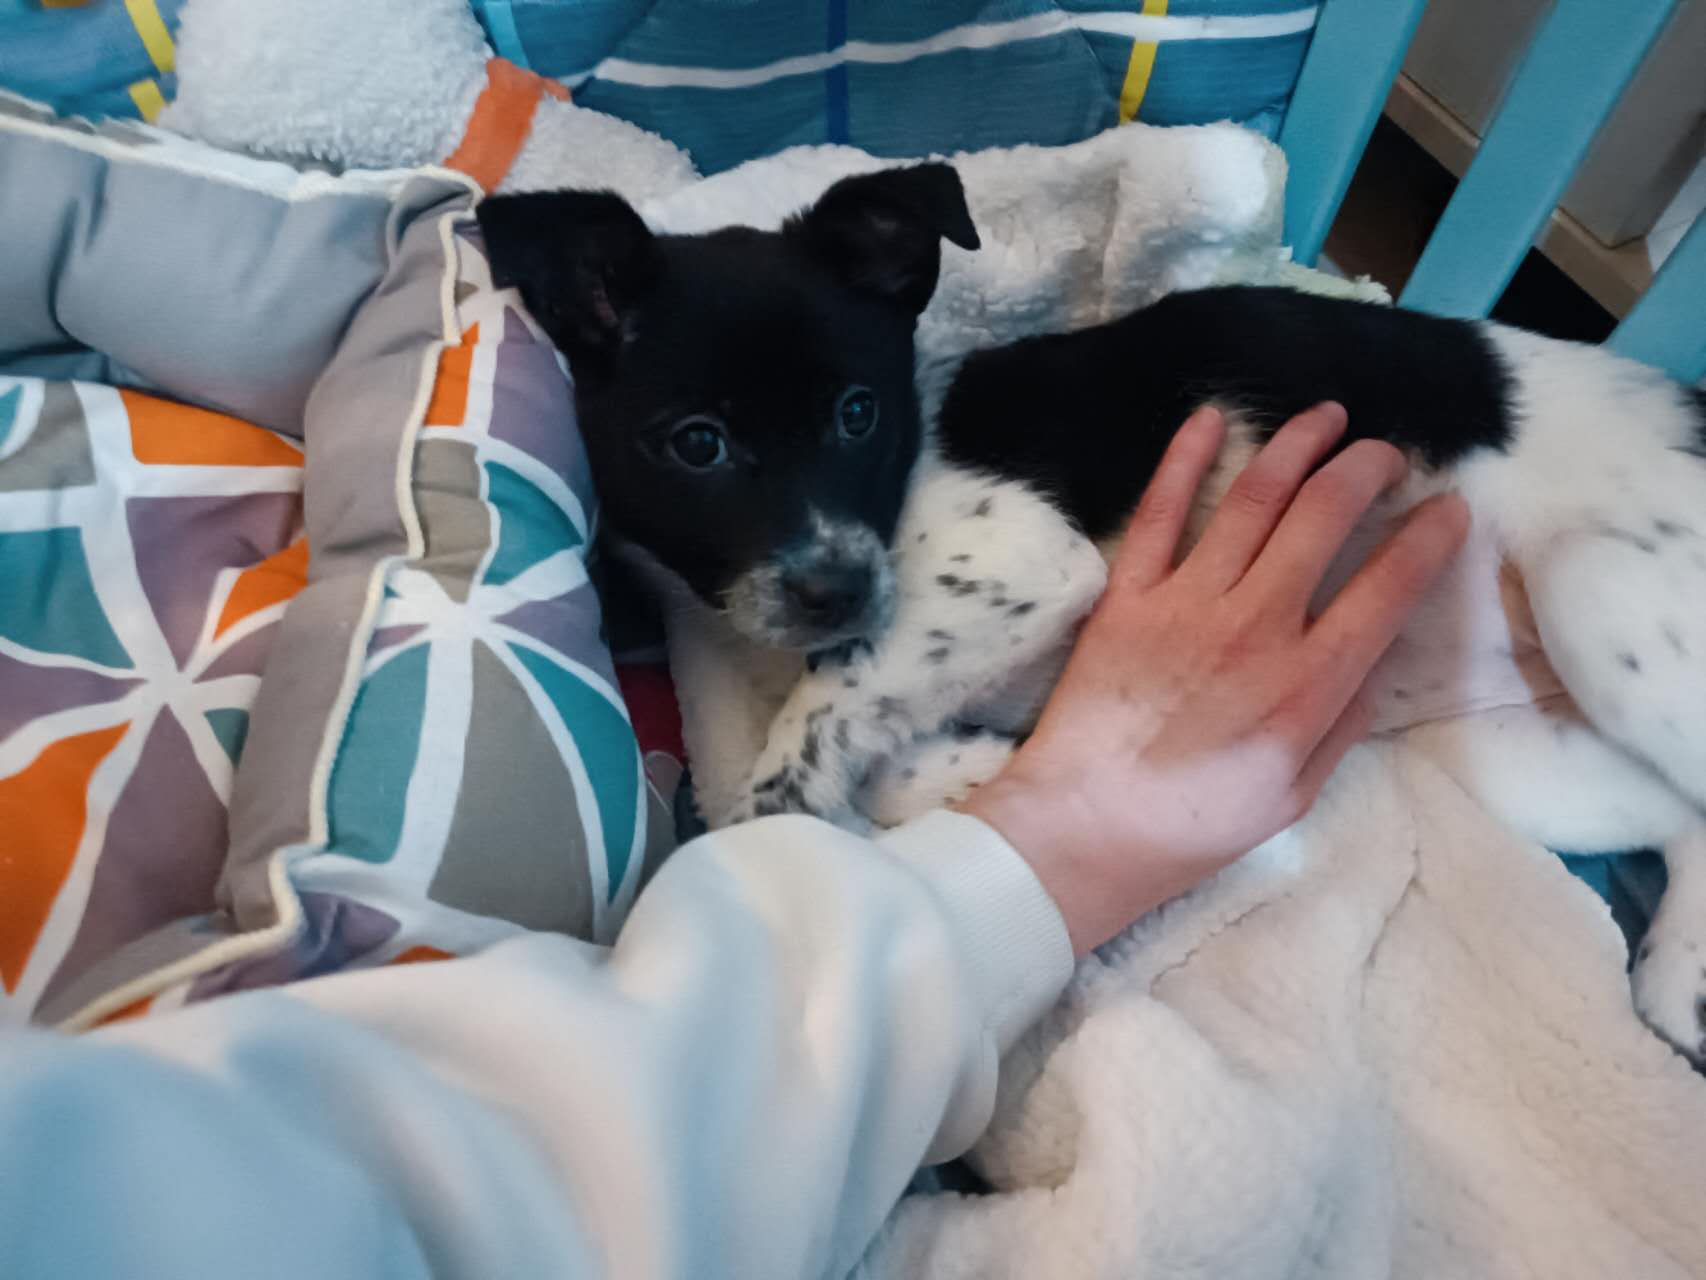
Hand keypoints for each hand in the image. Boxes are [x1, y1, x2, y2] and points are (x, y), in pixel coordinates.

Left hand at [963, 402, 1468, 954]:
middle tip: (1385, 453)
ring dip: (1297, 445)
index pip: (1389, 585)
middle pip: (1324, 515)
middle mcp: (1255, 625)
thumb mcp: (1296, 795)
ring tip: (1325, 415)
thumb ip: (1342, 721)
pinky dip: (1184, 457)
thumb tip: (1373, 658)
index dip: (1430, 537)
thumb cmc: (1195, 825)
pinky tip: (1211, 416)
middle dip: (1366, 467)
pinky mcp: (1128, 594)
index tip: (1449, 508)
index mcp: (1308, 682)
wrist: (1085, 826)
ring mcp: (1187, 601)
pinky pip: (1159, 511)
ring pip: (1254, 497)